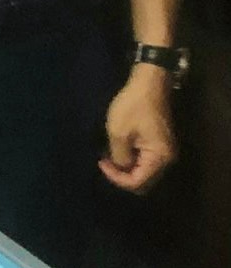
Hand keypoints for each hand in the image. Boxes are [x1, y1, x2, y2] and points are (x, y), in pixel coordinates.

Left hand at [100, 66, 177, 191]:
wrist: (149, 84)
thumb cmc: (133, 106)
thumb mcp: (119, 131)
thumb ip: (119, 155)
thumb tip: (121, 167)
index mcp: (159, 158)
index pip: (139, 182)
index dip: (117, 178)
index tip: (101, 163)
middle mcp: (166, 159)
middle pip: (144, 181)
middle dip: (122, 176)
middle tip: (104, 162)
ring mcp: (164, 152)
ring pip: (144, 172)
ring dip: (127, 169)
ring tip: (109, 157)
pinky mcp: (159, 144)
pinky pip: (145, 161)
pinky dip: (132, 160)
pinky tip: (118, 151)